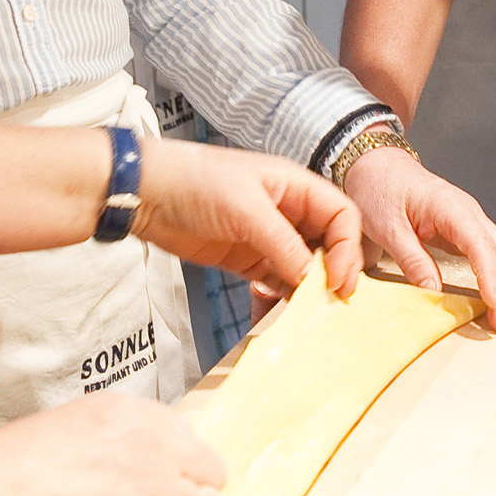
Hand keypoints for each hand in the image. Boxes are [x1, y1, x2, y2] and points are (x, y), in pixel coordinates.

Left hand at [129, 136, 361, 298]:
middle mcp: (289, 211)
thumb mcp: (246, 209)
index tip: (338, 279)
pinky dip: (288, 296)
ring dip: (313, 288)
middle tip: (334, 300)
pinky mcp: (249, 259)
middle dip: (336, 270)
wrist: (148, 195)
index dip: (347, 247)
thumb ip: (284, 244)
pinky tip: (289, 310)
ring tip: (314, 312)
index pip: (342, 215)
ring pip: (307, 266)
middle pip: (330, 243)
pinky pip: (280, 280)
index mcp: (296, 186)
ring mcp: (269, 237)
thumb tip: (314, 279)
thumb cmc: (197, 183)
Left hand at [336, 146, 495, 330]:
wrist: (376, 166)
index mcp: (449, 206)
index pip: (480, 243)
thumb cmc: (379, 189)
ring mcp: (471, 219)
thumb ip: (412, 259)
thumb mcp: (387, 228)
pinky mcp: (466, 229)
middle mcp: (468, 211)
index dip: (491, 275)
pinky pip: (493, 252)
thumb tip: (433, 292)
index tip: (494, 303)